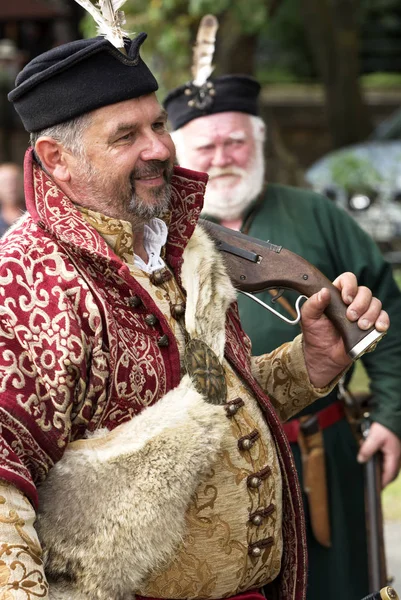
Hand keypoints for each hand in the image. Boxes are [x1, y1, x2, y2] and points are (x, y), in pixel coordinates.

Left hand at [301, 272, 388, 387]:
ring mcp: (364, 312)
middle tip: (351, 316)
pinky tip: (377, 327)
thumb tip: (324, 292)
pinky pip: (383, 318)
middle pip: (365, 291)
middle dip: (360, 303)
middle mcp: (353, 300)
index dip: (350, 286)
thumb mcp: (308, 317)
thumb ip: (313, 303)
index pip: (348, 280)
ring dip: (370, 314)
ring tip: (361, 325)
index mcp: (337, 294)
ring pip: (376, 303)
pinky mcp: (372, 325)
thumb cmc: (315, 332)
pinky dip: (383, 321)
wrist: (323, 354)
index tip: (345, 299)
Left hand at [357, 422, 400, 487]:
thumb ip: (367, 450)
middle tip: (374, 482)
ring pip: (389, 466)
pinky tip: (373, 457)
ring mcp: (396, 453)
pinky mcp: (393, 448)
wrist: (392, 415)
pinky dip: (381, 461)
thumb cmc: (386, 426)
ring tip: (372, 471)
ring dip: (381, 469)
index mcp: (394, 458)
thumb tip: (361, 460)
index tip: (376, 489)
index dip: (383, 483)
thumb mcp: (374, 438)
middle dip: (382, 478)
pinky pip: (388, 459)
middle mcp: (397, 457)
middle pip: (390, 473)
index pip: (389, 476)